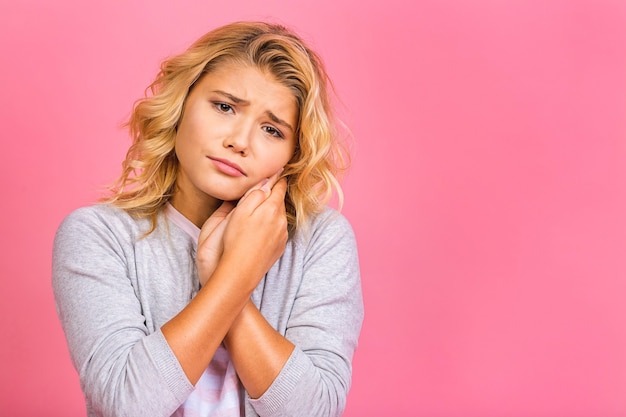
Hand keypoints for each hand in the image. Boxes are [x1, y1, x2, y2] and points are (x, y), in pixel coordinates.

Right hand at [196, 170, 285, 285]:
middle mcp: (281, 221)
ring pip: (280, 216)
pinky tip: (261, 229)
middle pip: (280, 201)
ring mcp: (282, 235)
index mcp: (272, 208)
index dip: (276, 178)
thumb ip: (255, 194)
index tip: (276, 171)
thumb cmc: (236, 240)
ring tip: (261, 209)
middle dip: (274, 194)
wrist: (241, 271)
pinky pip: (278, 230)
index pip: (279, 187)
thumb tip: (266, 181)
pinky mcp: (279, 247)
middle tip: (266, 187)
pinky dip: (272, 225)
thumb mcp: (240, 211)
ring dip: (273, 210)